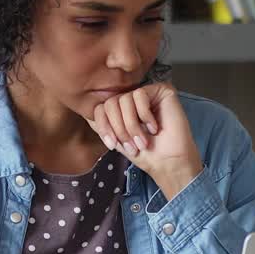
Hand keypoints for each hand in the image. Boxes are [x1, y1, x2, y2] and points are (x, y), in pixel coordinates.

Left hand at [86, 82, 202, 199]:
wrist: (168, 163)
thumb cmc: (146, 154)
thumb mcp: (117, 141)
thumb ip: (103, 126)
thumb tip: (86, 115)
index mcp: (122, 109)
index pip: (100, 107)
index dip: (104, 126)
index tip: (112, 145)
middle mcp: (133, 99)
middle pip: (110, 103)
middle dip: (119, 128)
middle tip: (131, 145)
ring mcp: (147, 93)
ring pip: (124, 100)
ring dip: (132, 125)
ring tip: (143, 140)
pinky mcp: (162, 90)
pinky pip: (140, 95)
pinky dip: (145, 115)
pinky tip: (155, 127)